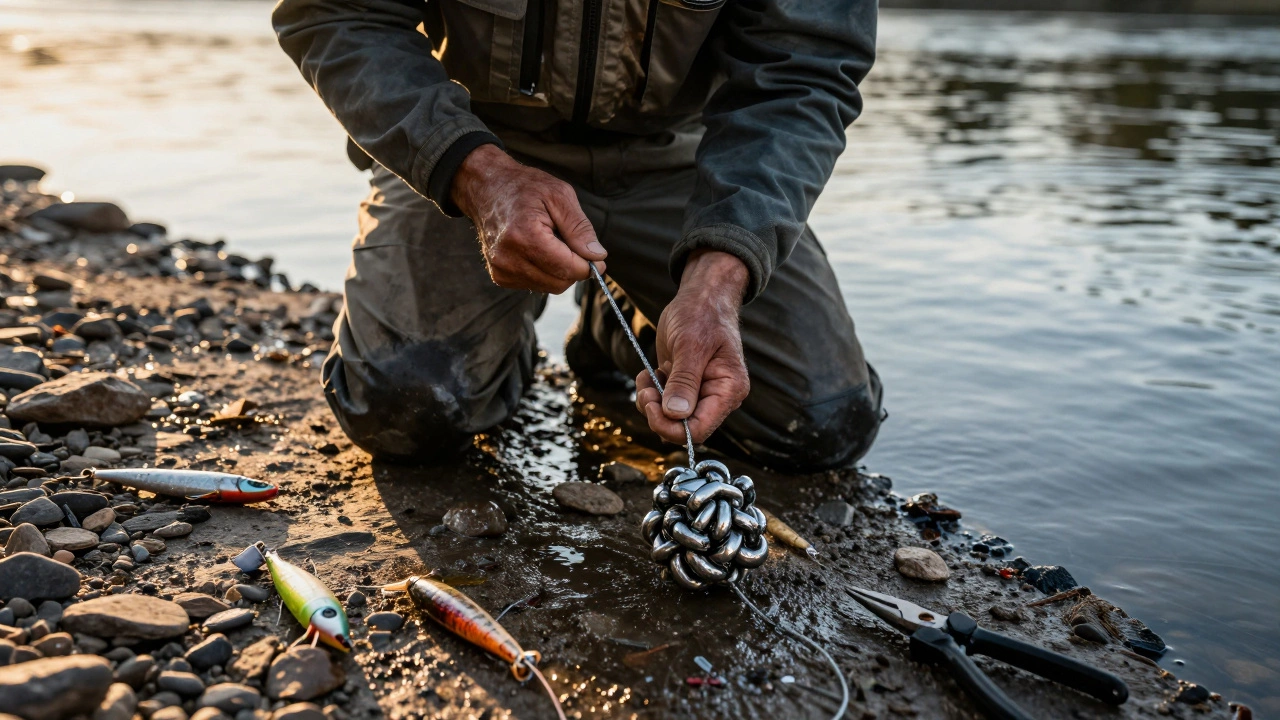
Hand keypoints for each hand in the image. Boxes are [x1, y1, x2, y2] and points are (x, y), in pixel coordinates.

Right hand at [451, 144, 604, 292]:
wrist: (487, 187)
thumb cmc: (524, 187)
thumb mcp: (560, 196)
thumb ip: (580, 228)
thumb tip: (598, 256)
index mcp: (525, 237)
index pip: (568, 269)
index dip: (589, 265)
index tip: (597, 255)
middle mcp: (509, 259)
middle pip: (560, 282)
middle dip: (574, 267)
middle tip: (571, 242)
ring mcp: (501, 270)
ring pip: (549, 286)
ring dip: (558, 269)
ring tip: (550, 242)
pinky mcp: (500, 276)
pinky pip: (535, 284)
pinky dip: (544, 271)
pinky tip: (537, 249)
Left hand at [636, 250, 750, 444]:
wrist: (701, 297)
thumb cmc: (702, 314)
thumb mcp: (691, 345)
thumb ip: (684, 381)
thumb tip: (675, 415)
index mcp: (728, 390)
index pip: (701, 429)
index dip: (673, 427)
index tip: (652, 406)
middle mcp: (717, 397)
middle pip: (683, 429)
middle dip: (658, 414)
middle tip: (645, 390)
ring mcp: (699, 394)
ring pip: (670, 419)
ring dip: (651, 403)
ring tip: (646, 377)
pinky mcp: (684, 389)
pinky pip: (663, 406)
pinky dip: (650, 394)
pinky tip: (649, 374)